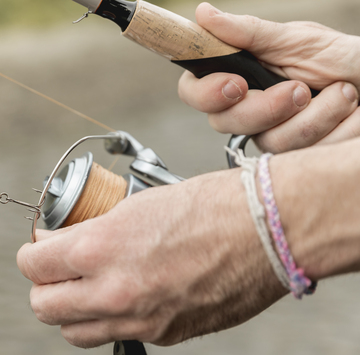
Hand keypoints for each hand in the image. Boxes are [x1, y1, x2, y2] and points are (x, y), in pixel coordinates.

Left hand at [17, 170, 286, 347]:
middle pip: (43, 307)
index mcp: (99, 248)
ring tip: (84, 288)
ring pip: (74, 332)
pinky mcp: (164, 335)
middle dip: (42, 287)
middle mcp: (112, 291)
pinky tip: (125, 296)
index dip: (31, 255)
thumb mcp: (136, 205)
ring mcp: (138, 320)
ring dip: (70, 311)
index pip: (33, 264)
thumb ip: (94, 230)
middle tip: (54, 270)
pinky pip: (117, 336)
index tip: (39, 248)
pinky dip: (111, 320)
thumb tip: (67, 242)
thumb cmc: (207, 206)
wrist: (265, 230)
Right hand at [178, 2, 359, 152]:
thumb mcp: (295, 39)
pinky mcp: (295, 155)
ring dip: (314, 116)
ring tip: (343, 93)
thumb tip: (203, 14)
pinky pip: (300, 154)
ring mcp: (270, 133)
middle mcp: (247, 108)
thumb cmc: (341, 57)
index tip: (236, 84)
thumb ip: (248, 33)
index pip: (194, 92)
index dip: (206, 94)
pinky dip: (333, 129)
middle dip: (267, 108)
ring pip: (268, 141)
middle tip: (301, 89)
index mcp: (237, 76)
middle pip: (225, 123)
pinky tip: (348, 113)